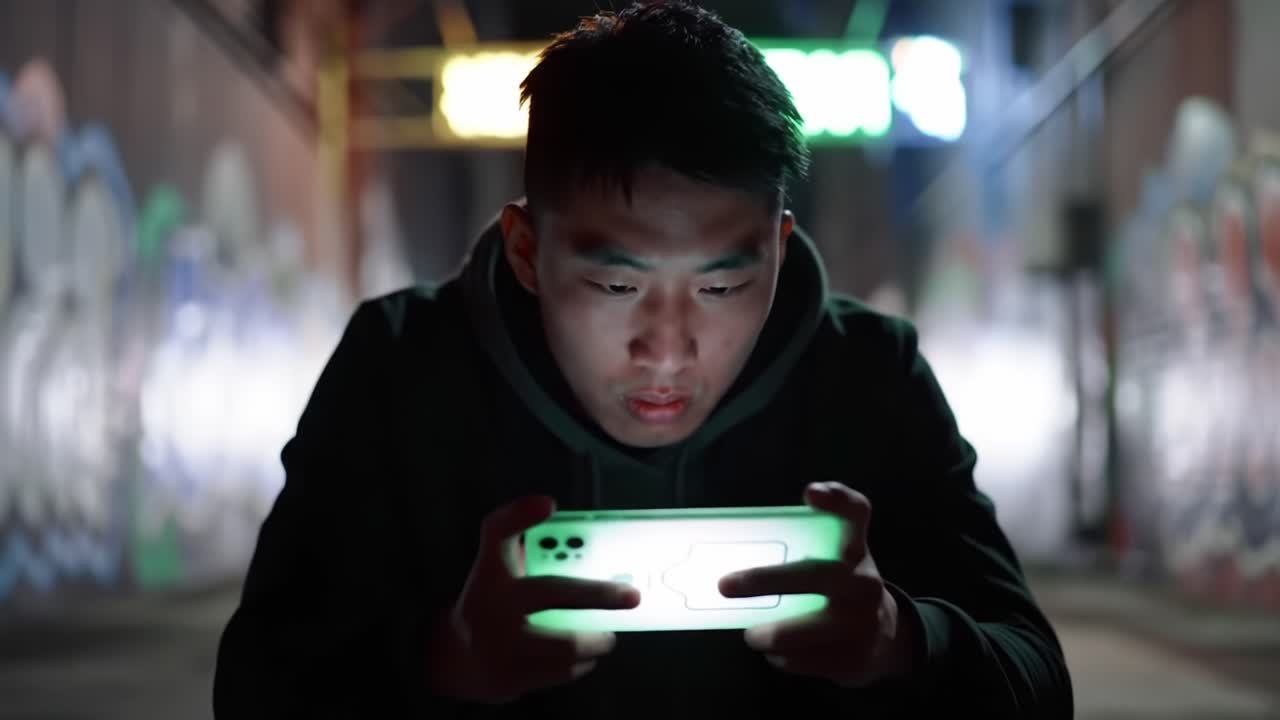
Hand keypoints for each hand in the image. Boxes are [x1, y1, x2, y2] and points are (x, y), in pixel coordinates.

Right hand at [427, 496, 640, 703]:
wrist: (457, 660)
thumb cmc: (493, 603)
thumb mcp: (500, 569)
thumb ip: (528, 547)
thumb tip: (576, 533)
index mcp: (490, 572)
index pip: (497, 533)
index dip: (518, 515)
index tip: (548, 504)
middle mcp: (490, 606)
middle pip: (554, 592)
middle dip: (600, 594)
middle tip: (632, 597)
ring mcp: (498, 646)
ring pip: (567, 643)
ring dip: (596, 639)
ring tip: (606, 636)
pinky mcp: (509, 680)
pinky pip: (561, 672)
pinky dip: (580, 664)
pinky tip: (585, 657)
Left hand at [718, 482, 917, 687]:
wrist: (888, 636)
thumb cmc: (843, 588)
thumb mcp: (836, 559)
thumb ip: (804, 546)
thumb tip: (731, 549)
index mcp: (856, 549)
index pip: (855, 513)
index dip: (837, 499)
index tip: (810, 493)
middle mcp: (865, 581)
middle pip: (813, 574)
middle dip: (765, 580)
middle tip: (724, 586)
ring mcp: (865, 622)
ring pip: (807, 627)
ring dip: (772, 633)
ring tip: (752, 636)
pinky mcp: (856, 658)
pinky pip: (808, 660)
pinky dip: (786, 658)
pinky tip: (777, 654)